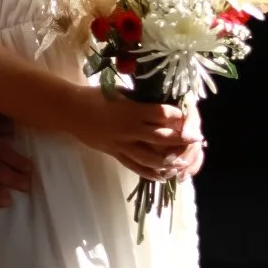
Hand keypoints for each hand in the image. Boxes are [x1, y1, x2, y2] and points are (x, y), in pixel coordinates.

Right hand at [72, 89, 204, 183]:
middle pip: (162, 138)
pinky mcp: (116, 154)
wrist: (71, 111)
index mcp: (131, 110)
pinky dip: (152, 173)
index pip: (162, 115)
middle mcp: (129, 130)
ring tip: (183, 161)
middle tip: (196, 139)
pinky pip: (136, 167)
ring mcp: (122, 145)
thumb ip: (142, 101)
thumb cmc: (96, 96)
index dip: (179, 117)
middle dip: (181, 140)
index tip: (190, 116)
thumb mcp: (121, 92)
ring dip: (170, 161)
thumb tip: (165, 104)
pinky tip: (164, 175)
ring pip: (151, 158)